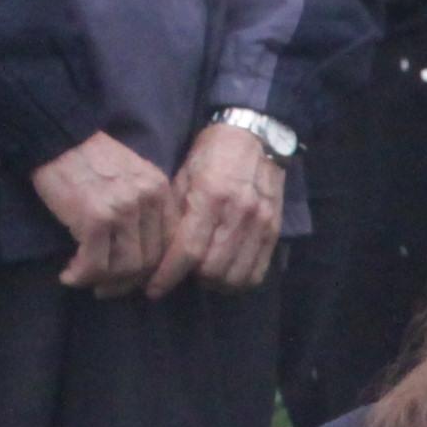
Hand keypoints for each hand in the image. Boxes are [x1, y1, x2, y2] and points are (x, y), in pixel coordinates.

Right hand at [31, 133, 176, 296]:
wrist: (57, 134)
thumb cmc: (89, 156)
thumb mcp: (132, 174)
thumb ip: (143, 205)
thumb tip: (140, 250)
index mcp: (160, 190)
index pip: (169, 242)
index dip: (153, 268)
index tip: (136, 278)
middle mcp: (147, 201)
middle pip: (149, 260)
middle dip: (127, 282)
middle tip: (106, 288)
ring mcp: (122, 211)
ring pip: (125, 266)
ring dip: (103, 281)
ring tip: (86, 281)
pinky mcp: (94, 219)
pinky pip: (95, 262)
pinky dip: (82, 275)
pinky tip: (69, 276)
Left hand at [148, 120, 286, 296]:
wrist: (255, 137)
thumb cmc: (211, 154)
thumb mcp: (183, 176)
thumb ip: (174, 214)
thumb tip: (160, 253)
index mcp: (210, 196)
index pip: (187, 250)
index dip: (167, 276)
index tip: (153, 289)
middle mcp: (238, 213)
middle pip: (212, 269)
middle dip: (191, 278)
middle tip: (182, 271)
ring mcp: (260, 224)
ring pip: (235, 276)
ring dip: (215, 282)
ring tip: (204, 273)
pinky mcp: (274, 231)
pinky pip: (257, 273)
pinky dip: (238, 281)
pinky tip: (226, 273)